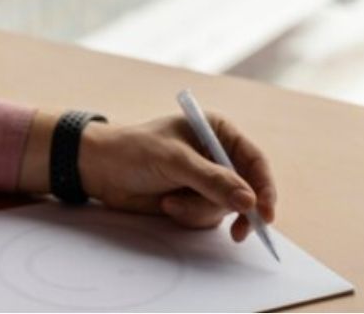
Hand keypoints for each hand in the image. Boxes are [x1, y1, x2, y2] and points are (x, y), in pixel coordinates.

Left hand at [77, 114, 276, 242]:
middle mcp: (216, 154)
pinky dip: (189, 216)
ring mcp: (205, 179)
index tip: (264, 214)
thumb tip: (249, 201)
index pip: (254, 161)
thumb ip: (212, 181)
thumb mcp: (175, 161)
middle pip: (247, 190)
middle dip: (231, 207)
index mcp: (217, 131)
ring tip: (170, 201)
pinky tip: (166, 204)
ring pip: (225, 208)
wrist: (99, 169)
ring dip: (199, 210)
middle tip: (238, 232)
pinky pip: (207, 218)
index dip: (264, 188)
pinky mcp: (192, 199)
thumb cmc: (134, 151)